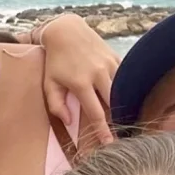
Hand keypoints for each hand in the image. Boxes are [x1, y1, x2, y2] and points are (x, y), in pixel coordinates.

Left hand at [38, 13, 117, 145]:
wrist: (66, 31)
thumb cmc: (54, 61)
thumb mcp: (48, 83)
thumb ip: (56, 105)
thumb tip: (70, 122)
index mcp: (81, 83)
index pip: (96, 113)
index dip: (103, 130)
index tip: (109, 143)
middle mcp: (98, 74)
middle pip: (114, 103)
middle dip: (118, 119)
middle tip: (120, 133)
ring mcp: (109, 64)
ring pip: (122, 90)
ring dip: (123, 104)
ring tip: (124, 116)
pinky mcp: (115, 57)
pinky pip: (124, 77)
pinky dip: (124, 88)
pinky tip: (125, 97)